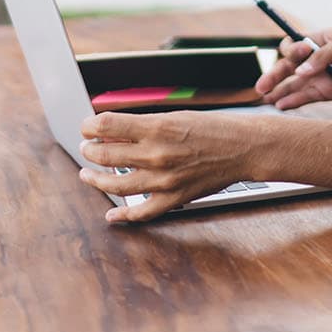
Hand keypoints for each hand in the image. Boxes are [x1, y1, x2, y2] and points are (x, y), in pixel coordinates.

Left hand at [77, 110, 253, 223]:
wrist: (244, 148)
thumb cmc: (214, 128)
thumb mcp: (175, 117)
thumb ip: (144, 125)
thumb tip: (113, 130)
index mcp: (157, 128)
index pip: (106, 126)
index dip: (90, 126)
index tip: (86, 127)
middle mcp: (157, 155)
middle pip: (106, 155)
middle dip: (90, 150)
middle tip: (86, 148)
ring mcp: (164, 180)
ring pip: (116, 185)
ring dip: (96, 179)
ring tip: (87, 174)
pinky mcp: (174, 198)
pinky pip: (142, 212)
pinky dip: (123, 214)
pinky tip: (111, 213)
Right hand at [254, 30, 331, 108]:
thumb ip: (324, 56)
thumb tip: (301, 71)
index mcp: (319, 40)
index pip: (294, 45)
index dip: (291, 50)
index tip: (301, 53)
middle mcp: (316, 59)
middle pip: (288, 67)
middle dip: (273, 75)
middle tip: (261, 87)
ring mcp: (321, 77)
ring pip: (293, 84)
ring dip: (279, 91)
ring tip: (264, 100)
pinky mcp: (328, 92)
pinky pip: (306, 97)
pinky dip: (293, 101)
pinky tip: (281, 106)